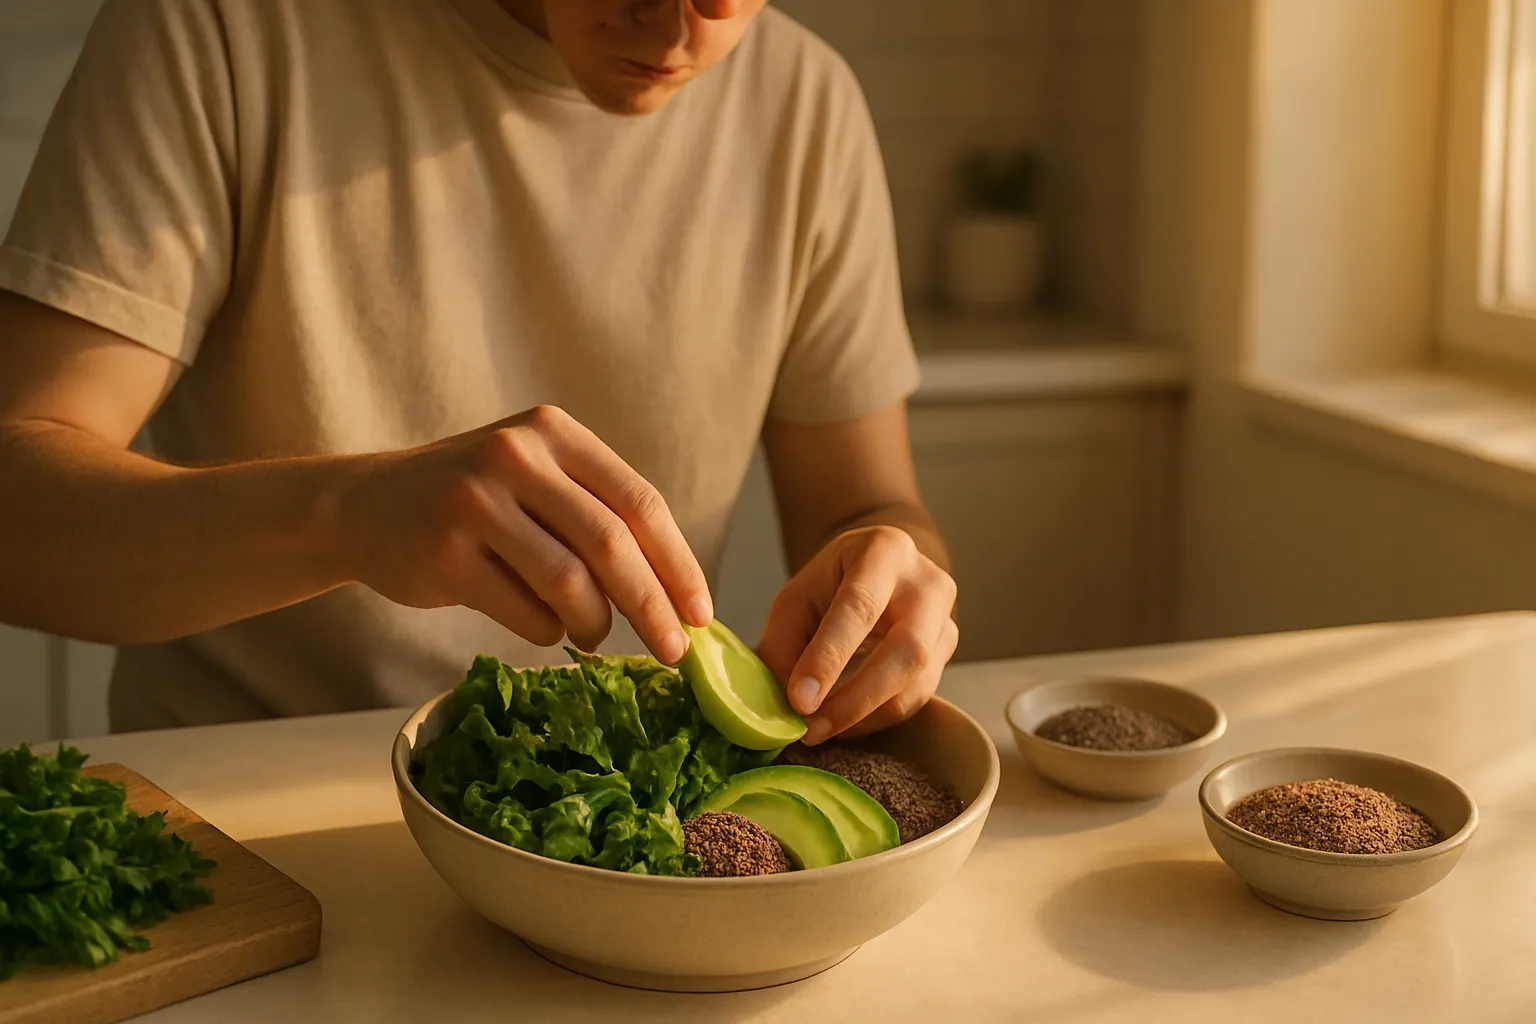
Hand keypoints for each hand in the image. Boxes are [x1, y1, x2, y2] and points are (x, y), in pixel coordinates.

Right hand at [338, 405, 711, 662]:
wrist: (364, 506)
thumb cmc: (474, 501)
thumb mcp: (535, 476)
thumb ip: (597, 513)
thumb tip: (677, 594)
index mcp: (553, 432)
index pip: (640, 502)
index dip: (679, 563)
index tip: (702, 613)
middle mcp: (515, 456)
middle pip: (613, 544)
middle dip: (653, 606)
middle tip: (675, 652)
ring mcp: (475, 503)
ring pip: (570, 583)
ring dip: (596, 625)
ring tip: (595, 637)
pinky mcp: (444, 554)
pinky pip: (524, 612)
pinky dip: (546, 630)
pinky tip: (541, 623)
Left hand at [757, 525, 957, 744]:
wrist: (881, 572)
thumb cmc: (834, 582)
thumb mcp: (797, 597)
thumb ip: (785, 643)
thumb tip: (787, 703)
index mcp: (885, 551)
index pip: (860, 606)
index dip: (829, 657)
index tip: (800, 701)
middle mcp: (927, 584)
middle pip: (905, 650)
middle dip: (855, 698)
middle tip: (811, 728)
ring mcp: (946, 620)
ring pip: (915, 683)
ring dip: (864, 717)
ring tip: (819, 729)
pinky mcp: (947, 654)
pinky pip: (917, 698)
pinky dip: (876, 718)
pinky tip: (844, 723)